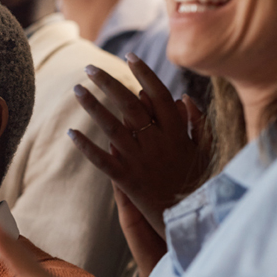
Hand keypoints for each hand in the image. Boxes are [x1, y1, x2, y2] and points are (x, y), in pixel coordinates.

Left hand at [69, 55, 211, 236]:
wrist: (189, 220)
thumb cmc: (198, 183)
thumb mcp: (205, 150)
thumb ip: (197, 122)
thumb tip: (183, 96)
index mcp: (177, 132)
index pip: (159, 95)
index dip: (144, 74)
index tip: (130, 56)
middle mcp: (158, 142)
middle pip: (130, 105)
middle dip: (108, 83)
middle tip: (89, 67)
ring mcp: (141, 161)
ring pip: (113, 127)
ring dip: (93, 106)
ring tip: (76, 88)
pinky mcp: (127, 180)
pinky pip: (102, 161)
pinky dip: (86, 146)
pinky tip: (70, 132)